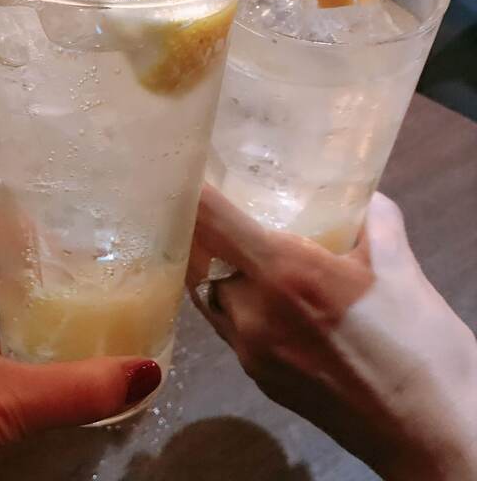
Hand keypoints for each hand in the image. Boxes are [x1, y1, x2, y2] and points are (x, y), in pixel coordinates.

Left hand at [188, 185, 476, 479]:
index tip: (182, 175)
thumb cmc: (418, 347)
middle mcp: (252, 311)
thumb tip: (365, 198)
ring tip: (240, 256)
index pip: (214, 220)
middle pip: (202, 258)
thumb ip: (376, 222)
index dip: (192, 194)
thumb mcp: (403, 271)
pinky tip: (263, 302)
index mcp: (284, 273)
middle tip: (220, 214)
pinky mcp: (257, 378)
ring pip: (210, 295)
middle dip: (206, 233)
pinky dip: (233, 304)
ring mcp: (249, 351)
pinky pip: (228, 328)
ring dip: (217, 271)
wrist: (431, 436)